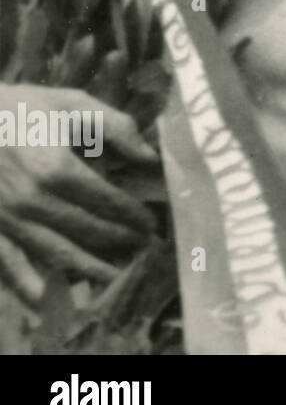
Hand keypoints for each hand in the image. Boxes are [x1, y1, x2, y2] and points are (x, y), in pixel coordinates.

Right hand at [0, 82, 157, 303]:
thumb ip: (116, 126)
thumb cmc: (20, 109)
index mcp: (56, 168)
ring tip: (114, 278)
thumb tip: (149, 156)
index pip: (107, 201)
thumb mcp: (71, 103)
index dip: (132, 215)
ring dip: (87, 269)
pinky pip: (8, 264)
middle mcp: (32, 200)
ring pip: (54, 253)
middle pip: (86, 230)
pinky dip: (28, 286)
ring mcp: (7, 219)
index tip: (151, 223)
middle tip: (142, 248)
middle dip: (119, 241)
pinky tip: (46, 302)